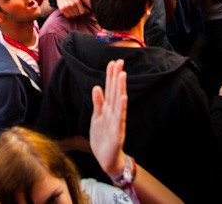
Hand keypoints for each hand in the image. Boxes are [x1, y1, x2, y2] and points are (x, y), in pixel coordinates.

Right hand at [55, 0, 87, 17]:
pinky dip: (68, 15)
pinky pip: (68, 16)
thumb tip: (89, 12)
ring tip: (71, 10)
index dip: (81, 12)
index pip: (82, 12)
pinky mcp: (62, 8)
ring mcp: (67, 6)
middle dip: (77, 13)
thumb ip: (83, 6)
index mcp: (77, 1)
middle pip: (77, 14)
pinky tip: (67, 11)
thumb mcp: (78, 0)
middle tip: (74, 10)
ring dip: (72, 14)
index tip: (79, 10)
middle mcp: (72, 3)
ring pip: (72, 16)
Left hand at [90, 59, 127, 177]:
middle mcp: (113, 113)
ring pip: (119, 102)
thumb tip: (97, 87)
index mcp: (108, 109)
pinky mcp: (118, 133)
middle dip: (116, 77)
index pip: (109, 89)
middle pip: (115, 92)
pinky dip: (122, 108)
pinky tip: (124, 98)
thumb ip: (98, 103)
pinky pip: (120, 119)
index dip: (110, 76)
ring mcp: (116, 122)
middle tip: (119, 61)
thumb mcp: (96, 118)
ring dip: (121, 88)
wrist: (106, 159)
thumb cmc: (102, 138)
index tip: (112, 62)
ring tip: (122, 74)